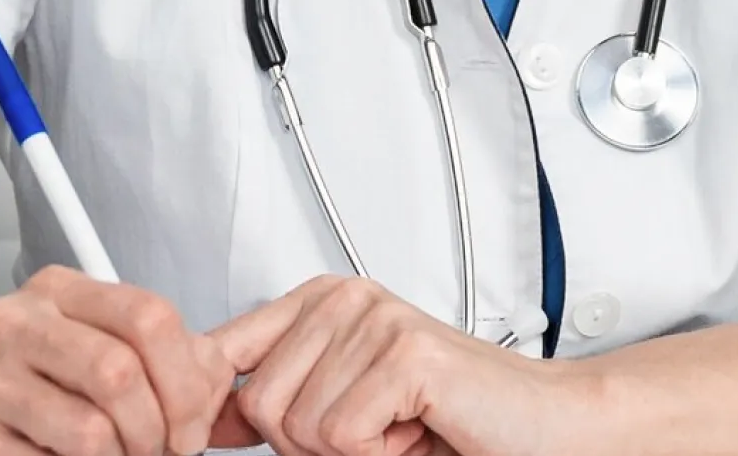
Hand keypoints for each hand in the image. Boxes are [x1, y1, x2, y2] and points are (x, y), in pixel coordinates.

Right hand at [0, 264, 239, 455]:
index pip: (149, 317)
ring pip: (92, 431)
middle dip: (157, 429)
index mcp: (56, 290)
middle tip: (160, 452)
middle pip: (122, 373)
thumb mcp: (91, 347)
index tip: (193, 425)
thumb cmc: (26, 385)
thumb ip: (160, 355)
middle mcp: (12, 322)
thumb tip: (213, 382)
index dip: (187, 380)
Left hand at [205, 276, 599, 455]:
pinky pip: (340, 435)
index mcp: (321, 300)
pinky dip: (377, 455)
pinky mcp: (404, 352)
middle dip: (305, 444)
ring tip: (398, 426)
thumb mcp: (341, 403)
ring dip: (349, 451)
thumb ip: (276, 395)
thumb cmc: (448, 418)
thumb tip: (198, 416)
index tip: (231, 438)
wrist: (540, 424)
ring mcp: (375, 319)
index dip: (220, 413)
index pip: (223, 352)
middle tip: (370, 431)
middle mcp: (344, 297)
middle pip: (256, 402)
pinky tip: (416, 428)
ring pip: (297, 425)